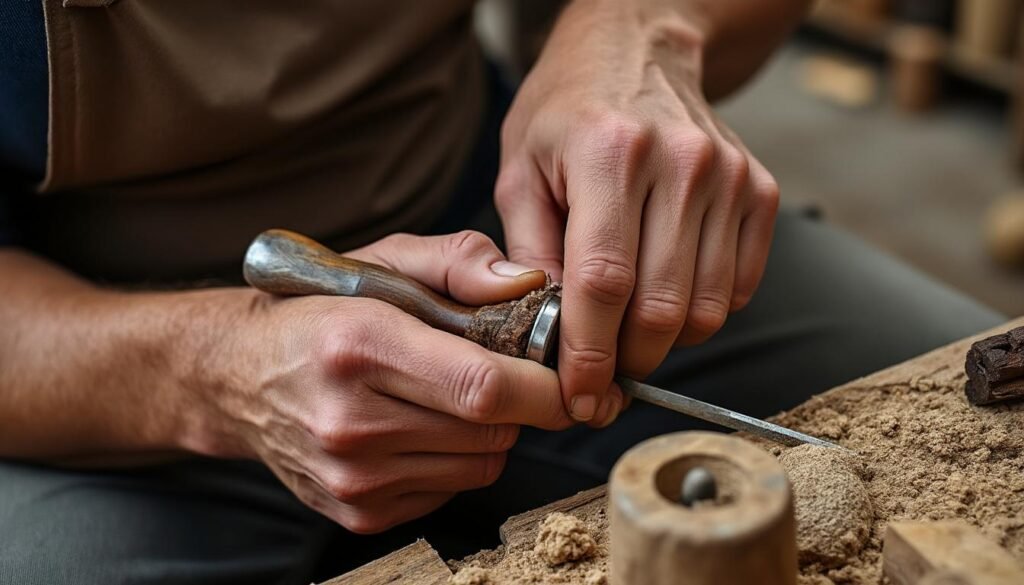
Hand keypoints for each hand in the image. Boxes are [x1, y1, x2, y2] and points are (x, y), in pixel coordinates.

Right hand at [187, 231, 570, 533]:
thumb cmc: (321, 310)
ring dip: (489, 430)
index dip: (543, 386)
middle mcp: (350, 422)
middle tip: (498, 369)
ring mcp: (352, 477)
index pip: (482, 386)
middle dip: (519, 402)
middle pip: (491, 430)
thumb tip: (531, 284)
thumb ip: (461, 261)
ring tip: (450, 394)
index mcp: (358, 346)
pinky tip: (422, 425)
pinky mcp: (359, 512)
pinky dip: (457, 458)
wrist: (238, 376)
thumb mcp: (384, 260)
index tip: (565, 375)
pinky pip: (452, 489)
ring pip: (481, 464)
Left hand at [496, 0, 779, 425]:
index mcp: (607, 153)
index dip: (589, 354)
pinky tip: (666, 293)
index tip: (579, 397)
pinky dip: (702, 311)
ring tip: (627, 330)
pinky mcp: (759, 190)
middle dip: (628, 360)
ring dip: (664, 342)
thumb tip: (545, 331)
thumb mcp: (520, 169)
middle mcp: (680, 163)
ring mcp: (729, 176)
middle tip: (600, 374)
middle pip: (662, 307)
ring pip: (706, 308)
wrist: (636, 51)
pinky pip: (740, 287)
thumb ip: (528, 252)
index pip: (603, 282)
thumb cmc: (567, 112)